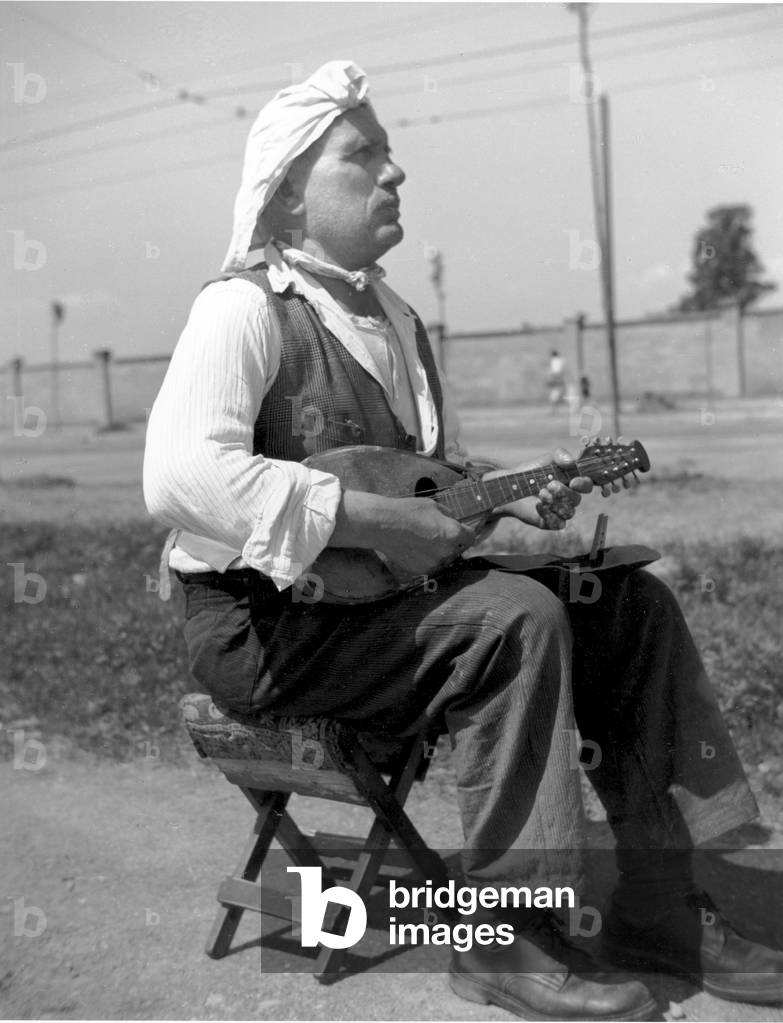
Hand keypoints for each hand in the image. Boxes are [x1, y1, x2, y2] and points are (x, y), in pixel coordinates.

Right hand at [330, 490, 475, 577]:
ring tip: (421, 539)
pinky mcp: (420, 570)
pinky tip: (413, 546)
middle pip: (456, 548)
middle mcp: (446, 551)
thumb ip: (448, 516)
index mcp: (452, 533)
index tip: (465, 531)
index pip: (471, 537)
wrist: (383, 525)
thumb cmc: (407, 512)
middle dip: (450, 541)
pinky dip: (424, 557)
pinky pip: (428, 564)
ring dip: (437, 551)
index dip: (468, 532)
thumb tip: (454, 521)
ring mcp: (433, 563)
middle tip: (435, 532)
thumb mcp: (433, 506)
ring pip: (442, 557)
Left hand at [486, 448, 592, 530]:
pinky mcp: (551, 522)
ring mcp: (561, 511)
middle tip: (549, 485)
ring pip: (569, 513)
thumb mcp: (545, 460)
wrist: (511, 487)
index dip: (583, 484)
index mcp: (572, 482)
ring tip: (541, 493)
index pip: (587, 485)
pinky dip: (548, 514)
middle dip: (563, 492)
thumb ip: (560, 456)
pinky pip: (558, 524)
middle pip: (577, 500)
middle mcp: (569, 498)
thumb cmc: (531, 473)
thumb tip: (571, 461)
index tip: (573, 481)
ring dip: (555, 503)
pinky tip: (538, 505)